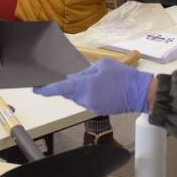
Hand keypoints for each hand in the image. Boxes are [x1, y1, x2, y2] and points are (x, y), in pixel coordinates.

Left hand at [33, 58, 153, 114]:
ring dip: (81, 89)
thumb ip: (84, 72)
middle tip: (80, 75)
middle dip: (70, 85)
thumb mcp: (101, 66)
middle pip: (69, 92)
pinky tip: (101, 88)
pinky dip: (89, 94)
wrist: (139, 93)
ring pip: (78, 97)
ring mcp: (91, 106)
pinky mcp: (98, 110)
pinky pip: (87, 100)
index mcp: (84, 86)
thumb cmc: (122, 76)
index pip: (60, 88)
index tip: (36, 89)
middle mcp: (85, 99)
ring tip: (96, 80)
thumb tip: (73, 77)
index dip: (46, 90)